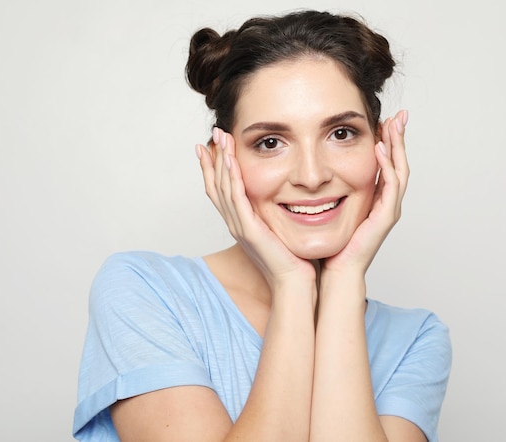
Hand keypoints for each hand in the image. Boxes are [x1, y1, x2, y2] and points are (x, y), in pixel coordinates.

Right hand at [195, 128, 315, 289]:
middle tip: (214, 133)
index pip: (220, 189)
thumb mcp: (279, 227)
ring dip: (221, 161)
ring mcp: (239, 227)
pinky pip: (236, 200)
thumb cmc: (292, 257)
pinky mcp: (248, 230)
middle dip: (214, 158)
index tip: (210, 146)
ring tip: (221, 138)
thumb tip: (284, 192)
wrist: (295, 281)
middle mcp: (235, 223)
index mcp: (240, 222)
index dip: (213, 167)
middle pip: (215, 185)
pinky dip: (232, 179)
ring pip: (223, 188)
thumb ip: (274, 210)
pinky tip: (231, 161)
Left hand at [322, 110, 409, 275]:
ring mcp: (388, 209)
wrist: (335, 269)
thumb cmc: (332, 242)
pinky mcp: (385, 217)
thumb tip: (316, 170)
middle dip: (399, 138)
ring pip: (400, 170)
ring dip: (397, 146)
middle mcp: (386, 202)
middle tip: (400, 115)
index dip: (388, 142)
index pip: (386, 164)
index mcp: (376, 199)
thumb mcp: (332, 206)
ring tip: (394, 124)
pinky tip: (380, 149)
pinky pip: (391, 186)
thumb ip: (331, 189)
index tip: (383, 120)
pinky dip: (387, 166)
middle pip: (398, 163)